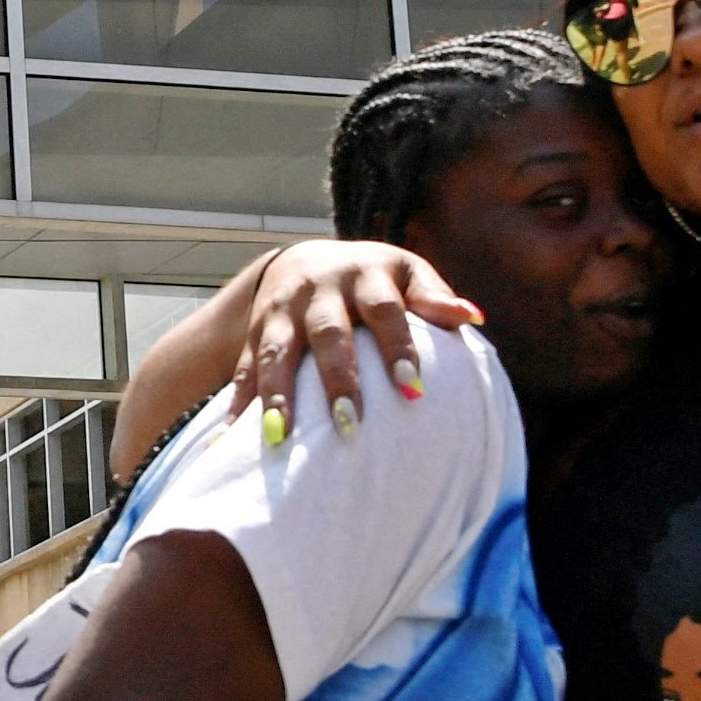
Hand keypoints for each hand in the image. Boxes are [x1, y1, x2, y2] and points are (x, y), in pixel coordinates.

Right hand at [232, 242, 481, 442]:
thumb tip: (472, 316)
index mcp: (365, 273)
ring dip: (276, 395)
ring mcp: (281, 310)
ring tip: (279, 437)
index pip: (385, 311)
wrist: (301, 261)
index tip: (414, 390)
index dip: (398, 348)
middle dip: (337, 379)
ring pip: (276, 352)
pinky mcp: (253, 332)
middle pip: (328, 334)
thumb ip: (433, 295)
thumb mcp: (405, 273)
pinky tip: (227, 440)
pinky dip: (237, 404)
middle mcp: (319, 289)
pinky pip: (242, 370)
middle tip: (349, 424)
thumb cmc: (372, 279)